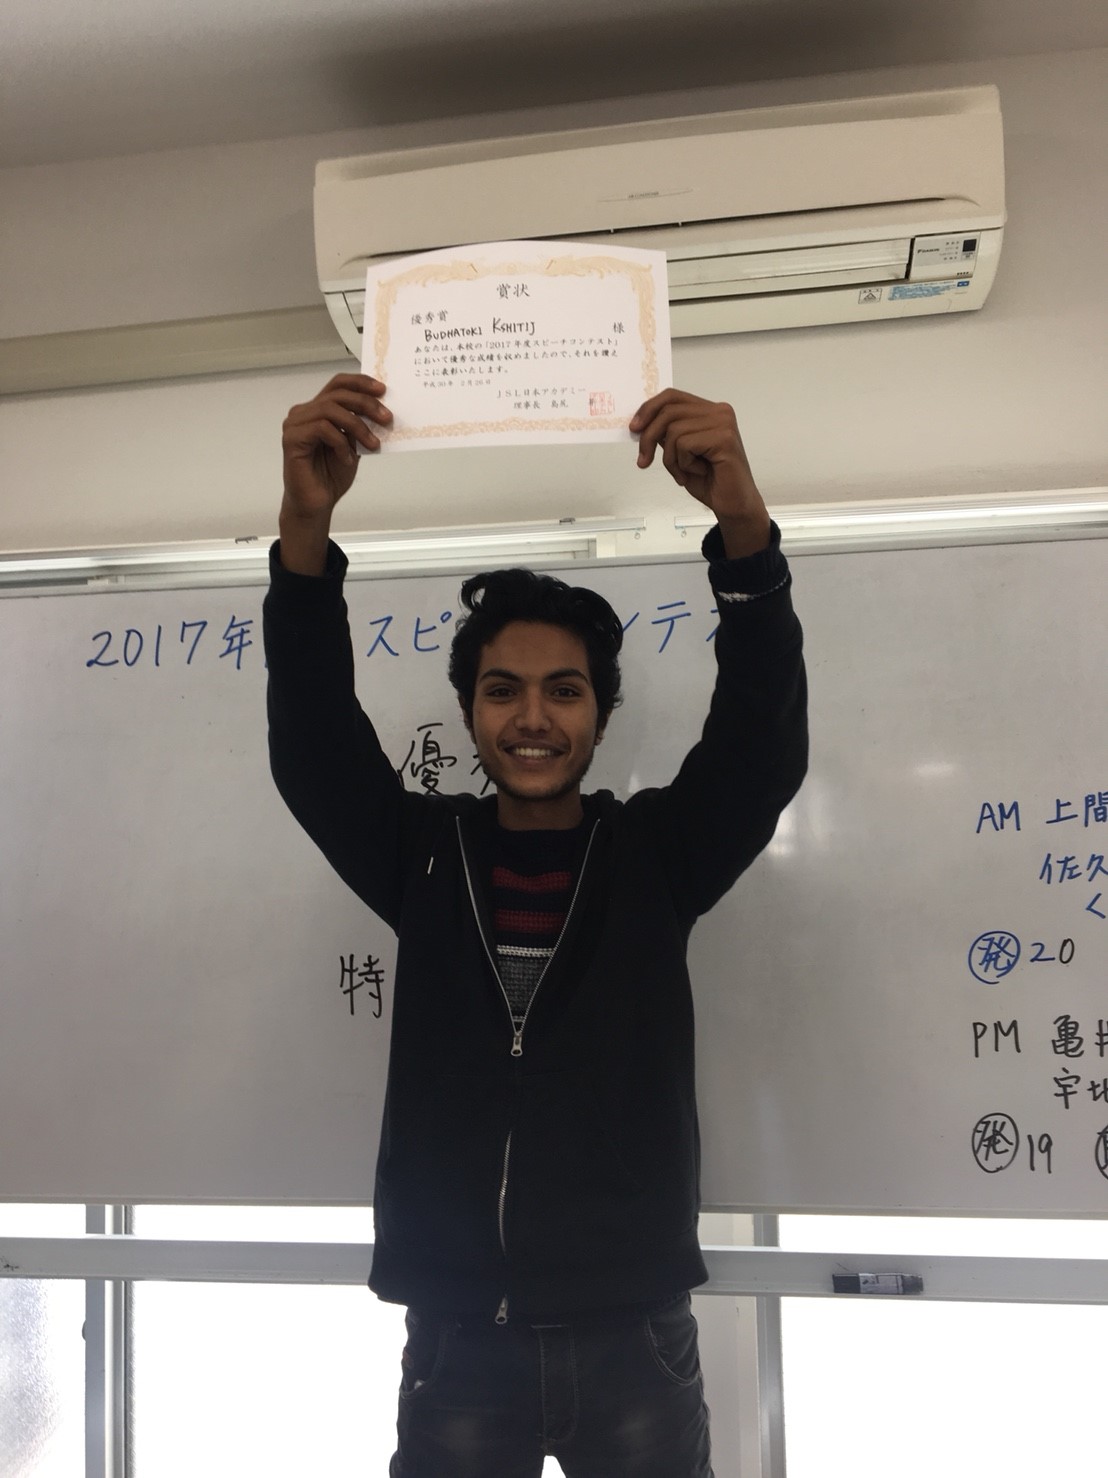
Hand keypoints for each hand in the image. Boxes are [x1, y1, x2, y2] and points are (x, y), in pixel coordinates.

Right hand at [281, 373, 391, 521]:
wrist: (317, 504)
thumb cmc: (331, 475)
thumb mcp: (353, 445)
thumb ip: (360, 425)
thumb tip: (382, 410)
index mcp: (316, 410)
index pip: (337, 385)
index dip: (360, 383)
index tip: (382, 390)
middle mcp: (303, 413)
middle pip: (336, 394)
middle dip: (365, 403)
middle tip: (386, 418)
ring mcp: (295, 425)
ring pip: (330, 409)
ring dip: (357, 426)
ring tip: (373, 444)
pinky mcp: (291, 439)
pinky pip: (322, 429)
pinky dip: (341, 443)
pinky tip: (347, 459)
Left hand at [629, 388, 770, 556]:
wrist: (733, 504)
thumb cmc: (709, 480)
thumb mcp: (679, 452)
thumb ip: (667, 434)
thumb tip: (642, 422)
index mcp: (709, 410)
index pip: (672, 396)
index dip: (648, 409)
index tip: (634, 429)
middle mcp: (719, 411)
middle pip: (668, 412)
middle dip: (649, 438)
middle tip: (644, 461)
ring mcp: (723, 423)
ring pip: (673, 431)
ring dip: (670, 459)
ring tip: (683, 473)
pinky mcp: (724, 438)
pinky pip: (685, 445)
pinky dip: (683, 464)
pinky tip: (699, 472)